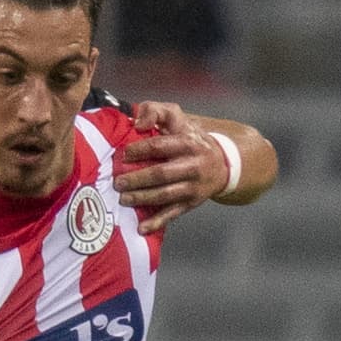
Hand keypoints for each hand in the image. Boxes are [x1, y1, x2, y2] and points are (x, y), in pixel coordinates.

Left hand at [116, 101, 234, 230]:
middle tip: (118, 182)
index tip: (123, 155)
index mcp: (188, 142)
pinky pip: (173, 214)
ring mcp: (193, 187)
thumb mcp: (176, 117)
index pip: (161, 146)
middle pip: (162, 173)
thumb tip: (137, 123)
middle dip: (138, 179)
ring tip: (123, 199)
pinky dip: (157, 222)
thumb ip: (155, 111)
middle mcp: (193, 165)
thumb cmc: (189, 137)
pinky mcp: (192, 203)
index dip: (140, 150)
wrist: (222, 162)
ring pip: (165, 195)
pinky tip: (142, 229)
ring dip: (143, 198)